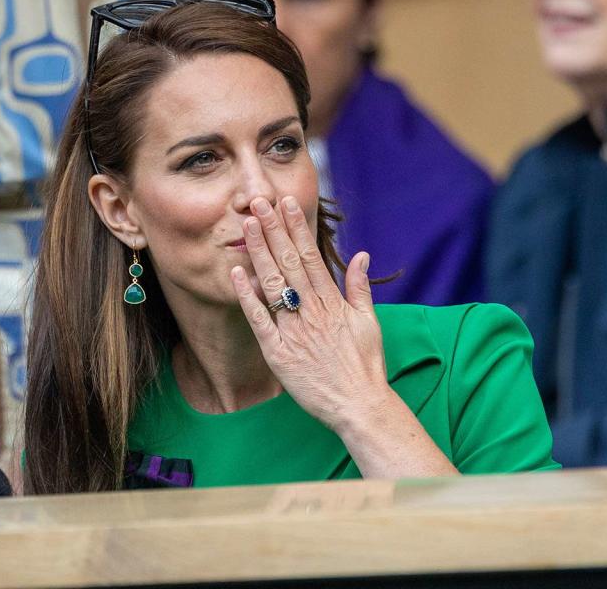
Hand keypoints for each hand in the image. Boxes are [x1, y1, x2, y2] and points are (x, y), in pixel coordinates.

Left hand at [229, 195, 389, 430]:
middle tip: (258, 202)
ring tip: (248, 225)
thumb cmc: (365, 366)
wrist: (359, 405)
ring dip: (260, 252)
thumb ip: (360, 287)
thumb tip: (361, 254)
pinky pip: (260, 320)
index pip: (311, 256)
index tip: (286, 203)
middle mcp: (312, 311)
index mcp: (333, 302)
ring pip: (273, 284)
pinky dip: (248, 296)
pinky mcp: (279, 353)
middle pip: (289, 262)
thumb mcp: (369, 322)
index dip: (297, 228)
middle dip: (273, 230)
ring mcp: (294, 331)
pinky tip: (237, 273)